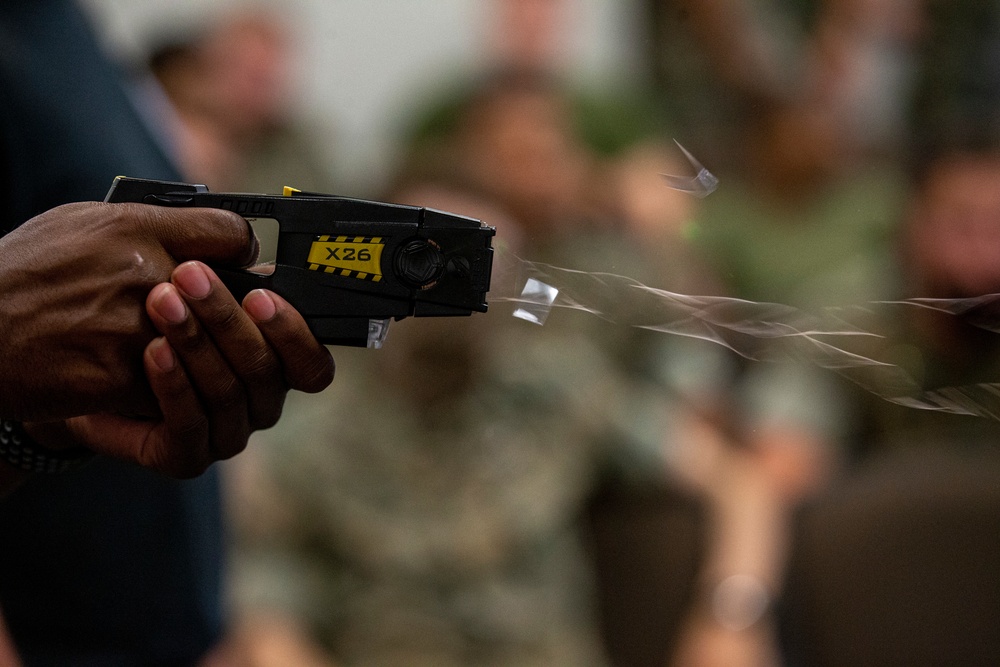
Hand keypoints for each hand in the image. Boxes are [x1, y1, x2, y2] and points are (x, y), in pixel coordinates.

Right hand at [0, 201, 258, 420]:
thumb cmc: (24, 274)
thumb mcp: (78, 224)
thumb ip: (145, 225)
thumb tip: (203, 234)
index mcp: (134, 228)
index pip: (230, 232)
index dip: (240, 250)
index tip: (237, 262)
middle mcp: (140, 273)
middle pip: (230, 295)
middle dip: (230, 308)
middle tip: (231, 315)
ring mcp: (133, 328)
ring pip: (207, 347)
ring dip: (206, 353)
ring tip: (193, 352)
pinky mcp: (121, 378)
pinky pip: (175, 386)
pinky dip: (170, 387)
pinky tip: (153, 380)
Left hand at [25, 261, 333, 477]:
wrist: (70, 356)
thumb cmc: (131, 306)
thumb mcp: (174, 263)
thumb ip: (217, 253)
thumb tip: (249, 244)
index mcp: (273, 360)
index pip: (311, 363)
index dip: (295, 334)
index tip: (259, 295)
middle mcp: (257, 399)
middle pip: (266, 372)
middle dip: (227, 321)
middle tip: (190, 276)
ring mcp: (224, 431)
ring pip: (229, 395)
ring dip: (197, 344)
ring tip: (160, 301)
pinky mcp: (185, 455)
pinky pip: (191, 429)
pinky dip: (174, 387)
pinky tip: (152, 351)